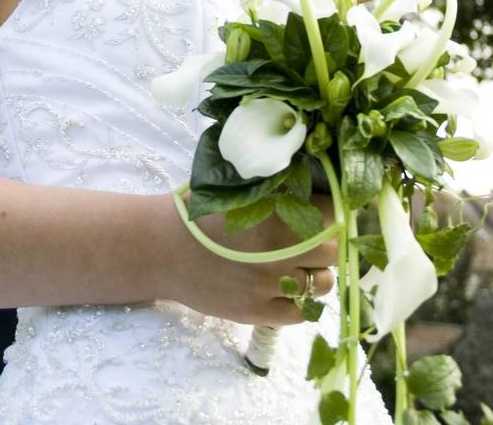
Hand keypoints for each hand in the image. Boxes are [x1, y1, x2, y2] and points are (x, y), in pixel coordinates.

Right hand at [158, 192, 339, 326]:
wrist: (160, 248)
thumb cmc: (198, 212)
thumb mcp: (240, 187)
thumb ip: (278, 185)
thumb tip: (316, 180)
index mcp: (277, 213)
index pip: (332, 214)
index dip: (331, 212)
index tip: (324, 212)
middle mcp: (279, 251)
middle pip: (331, 250)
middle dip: (325, 243)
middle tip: (310, 239)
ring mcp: (269, 285)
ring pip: (321, 284)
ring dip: (315, 273)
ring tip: (298, 265)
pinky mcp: (256, 311)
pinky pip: (300, 313)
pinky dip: (299, 301)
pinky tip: (284, 288)